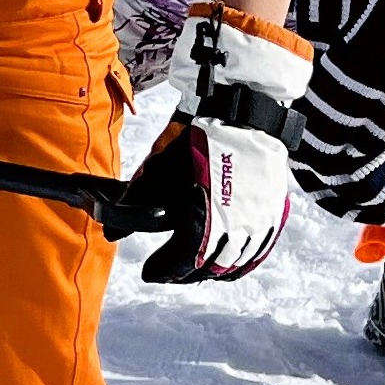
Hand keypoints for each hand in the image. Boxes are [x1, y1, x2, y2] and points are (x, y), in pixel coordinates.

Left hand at [126, 4, 310, 284]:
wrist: (242, 110)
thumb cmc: (197, 135)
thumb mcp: (159, 166)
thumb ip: (137, 202)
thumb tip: (111, 231)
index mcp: (204, 217)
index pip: (182, 261)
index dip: (163, 270)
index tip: (149, 272)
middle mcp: (235, 226)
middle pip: (209, 267)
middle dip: (184, 273)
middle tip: (169, 272)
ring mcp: (259, 221)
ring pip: (235, 263)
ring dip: (212, 271)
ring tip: (195, 268)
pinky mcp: (274, 211)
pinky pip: (259, 249)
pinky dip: (242, 261)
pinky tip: (229, 261)